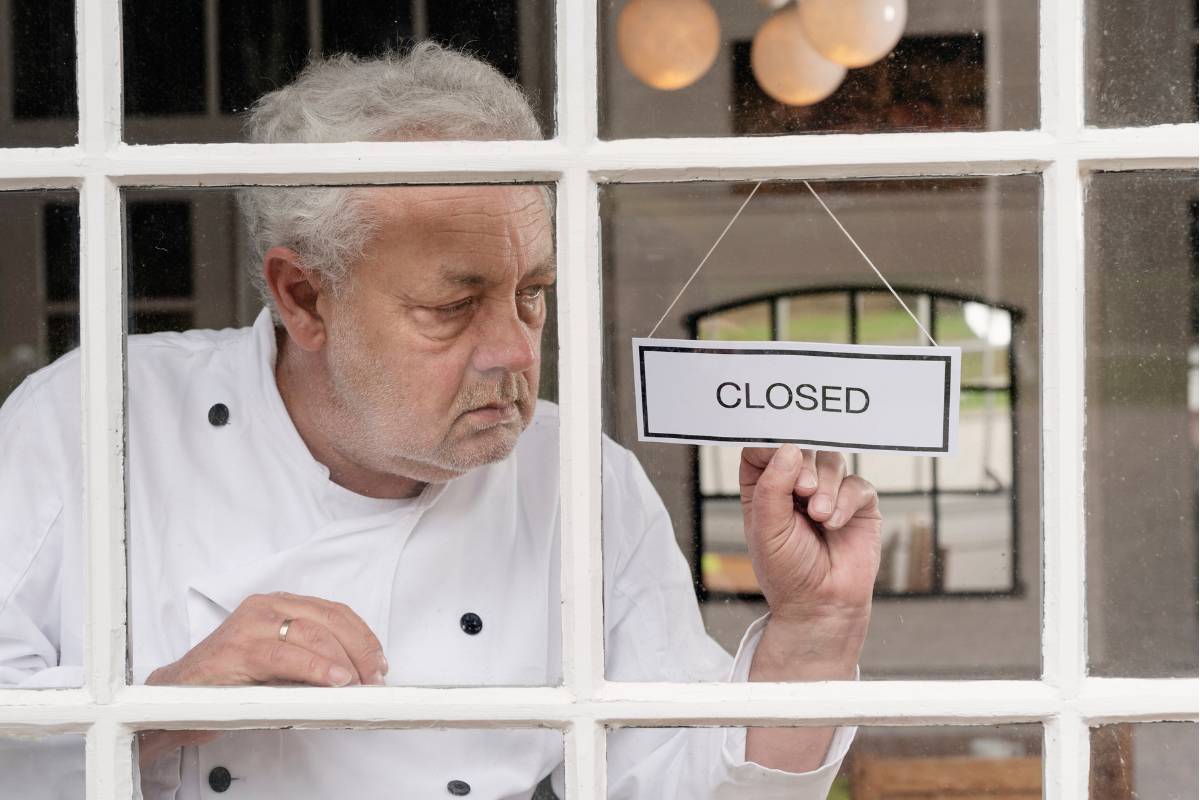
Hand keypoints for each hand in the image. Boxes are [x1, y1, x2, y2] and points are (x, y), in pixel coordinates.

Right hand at [139, 593, 388, 769]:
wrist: (176, 694)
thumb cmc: (230, 679)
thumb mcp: (280, 662)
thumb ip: (311, 657)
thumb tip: (357, 673)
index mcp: (280, 604)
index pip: (334, 611)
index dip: (363, 636)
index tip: (380, 660)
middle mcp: (267, 607)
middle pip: (329, 620)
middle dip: (360, 649)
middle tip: (376, 677)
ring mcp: (251, 625)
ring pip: (312, 634)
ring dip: (344, 660)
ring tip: (361, 682)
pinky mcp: (238, 649)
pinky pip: (286, 656)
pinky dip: (316, 668)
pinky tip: (335, 680)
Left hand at [740, 445, 880, 640]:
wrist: (821, 603)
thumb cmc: (787, 570)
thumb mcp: (766, 528)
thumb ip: (772, 486)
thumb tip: (789, 448)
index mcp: (765, 487)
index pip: (764, 448)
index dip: (770, 444)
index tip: (779, 455)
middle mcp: (796, 484)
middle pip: (801, 447)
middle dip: (803, 466)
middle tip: (802, 491)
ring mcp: (829, 491)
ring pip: (832, 460)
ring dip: (826, 486)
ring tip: (818, 517)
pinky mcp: (858, 503)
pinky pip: (857, 484)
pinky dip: (846, 501)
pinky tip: (834, 524)